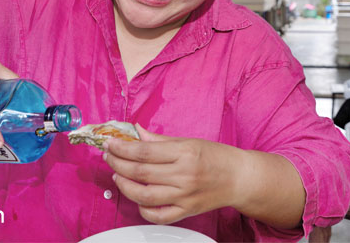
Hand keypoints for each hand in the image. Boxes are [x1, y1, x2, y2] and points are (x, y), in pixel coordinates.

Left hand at [103, 124, 243, 223]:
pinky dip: (142, 209)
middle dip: (118, 163)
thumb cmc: (216, 157)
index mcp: (184, 153)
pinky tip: (136, 198)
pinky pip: (158, 216)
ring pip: (144, 195)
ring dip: (124, 185)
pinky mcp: (187, 212)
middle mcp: (184, 175)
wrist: (240, 178)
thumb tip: (135, 132)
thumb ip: (159, 139)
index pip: (144, 151)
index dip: (122, 148)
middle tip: (109, 157)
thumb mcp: (188, 141)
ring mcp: (185, 196)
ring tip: (118, 175)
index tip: (110, 144)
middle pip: (140, 172)